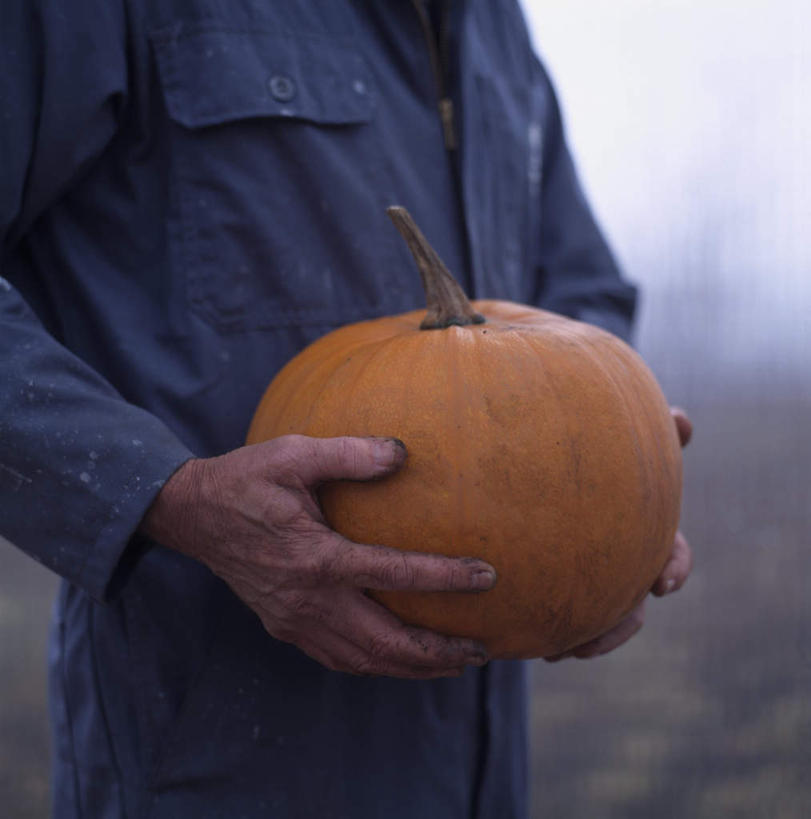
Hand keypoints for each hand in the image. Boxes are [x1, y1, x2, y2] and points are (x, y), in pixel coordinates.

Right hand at [140, 435, 495, 678]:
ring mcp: (295, 620)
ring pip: (364, 660)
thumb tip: (402, 453)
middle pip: (386, 642)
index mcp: (317, 557)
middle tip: (481, 651)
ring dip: (411, 667)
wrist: (192, 514)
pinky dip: (375, 665)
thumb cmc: (246, 479)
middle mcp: (309, 600)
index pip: (395, 574)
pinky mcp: (284, 625)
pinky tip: (397, 660)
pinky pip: (338, 658)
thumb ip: (350, 453)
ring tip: (452, 665)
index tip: (488, 578)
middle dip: (438, 652)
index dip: (446, 579)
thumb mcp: (295, 454)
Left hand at [545, 407, 692, 661]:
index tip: (663, 585)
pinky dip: (555, 632)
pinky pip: (562, 617)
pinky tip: (535, 644)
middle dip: (621, 626)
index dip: (673, 568)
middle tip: (592, 642)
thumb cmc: (584, 450)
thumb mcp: (607, 439)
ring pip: (599, 620)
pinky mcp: (559, 586)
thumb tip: (684, 420)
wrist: (531, 475)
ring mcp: (590, 577)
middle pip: (634, 603)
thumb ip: (644, 432)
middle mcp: (620, 558)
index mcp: (639, 528)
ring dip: (586, 639)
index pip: (670, 551)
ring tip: (562, 651)